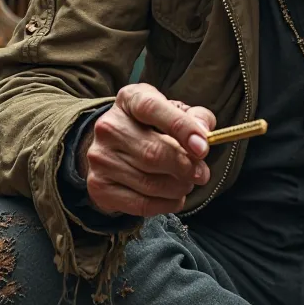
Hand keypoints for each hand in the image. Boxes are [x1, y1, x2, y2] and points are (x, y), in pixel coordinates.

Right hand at [80, 83, 215, 217]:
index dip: (181, 128)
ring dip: (178, 188)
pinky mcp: (99, 186)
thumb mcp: (174, 112)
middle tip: (202, 174)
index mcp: (129, 99)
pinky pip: (140, 204)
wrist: (114, 148)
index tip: (203, 148)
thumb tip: (204, 133)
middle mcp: (109, 126)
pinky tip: (175, 198)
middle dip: (185, 167)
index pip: (152, 109)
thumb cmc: (152, 127)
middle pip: (152, 152)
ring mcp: (101, 158)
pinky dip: (165, 205)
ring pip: (149, 182)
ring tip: (188, 184)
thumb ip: (195, 118)